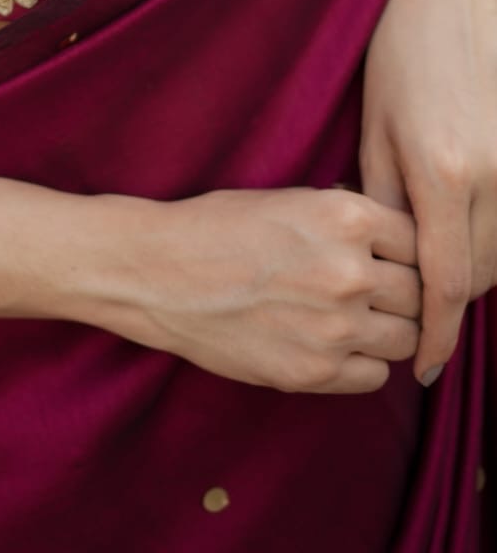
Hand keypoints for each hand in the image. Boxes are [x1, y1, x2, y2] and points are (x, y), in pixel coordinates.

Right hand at [83, 186, 421, 393]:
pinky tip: (332, 343)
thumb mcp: (289, 199)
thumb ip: (345, 219)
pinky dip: (362, 363)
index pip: (419, 240)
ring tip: (352, 317)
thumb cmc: (216, 226)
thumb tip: (390, 238)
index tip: (391, 257)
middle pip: (419, 292)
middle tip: (373, 289)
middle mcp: (349, 271)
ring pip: (405, 337)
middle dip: (401, 290)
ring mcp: (336, 327)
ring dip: (386, 328)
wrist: (157, 272)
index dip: (406, 250)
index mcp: (346, 216)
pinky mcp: (315, 372)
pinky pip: (375, 376)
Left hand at [360, 0, 496, 385]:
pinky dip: (494, 235)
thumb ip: (385, 203)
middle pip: (480, 276)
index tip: (420, 370)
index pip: (445, 286)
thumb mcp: (373, 129)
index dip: (434, 336)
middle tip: (412, 314)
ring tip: (432, 267)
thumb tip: (391, 264)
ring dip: (472, 268)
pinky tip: (464, 227)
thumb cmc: (394, 53)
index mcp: (444, 173)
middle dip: (446, 301)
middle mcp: (495, 174)